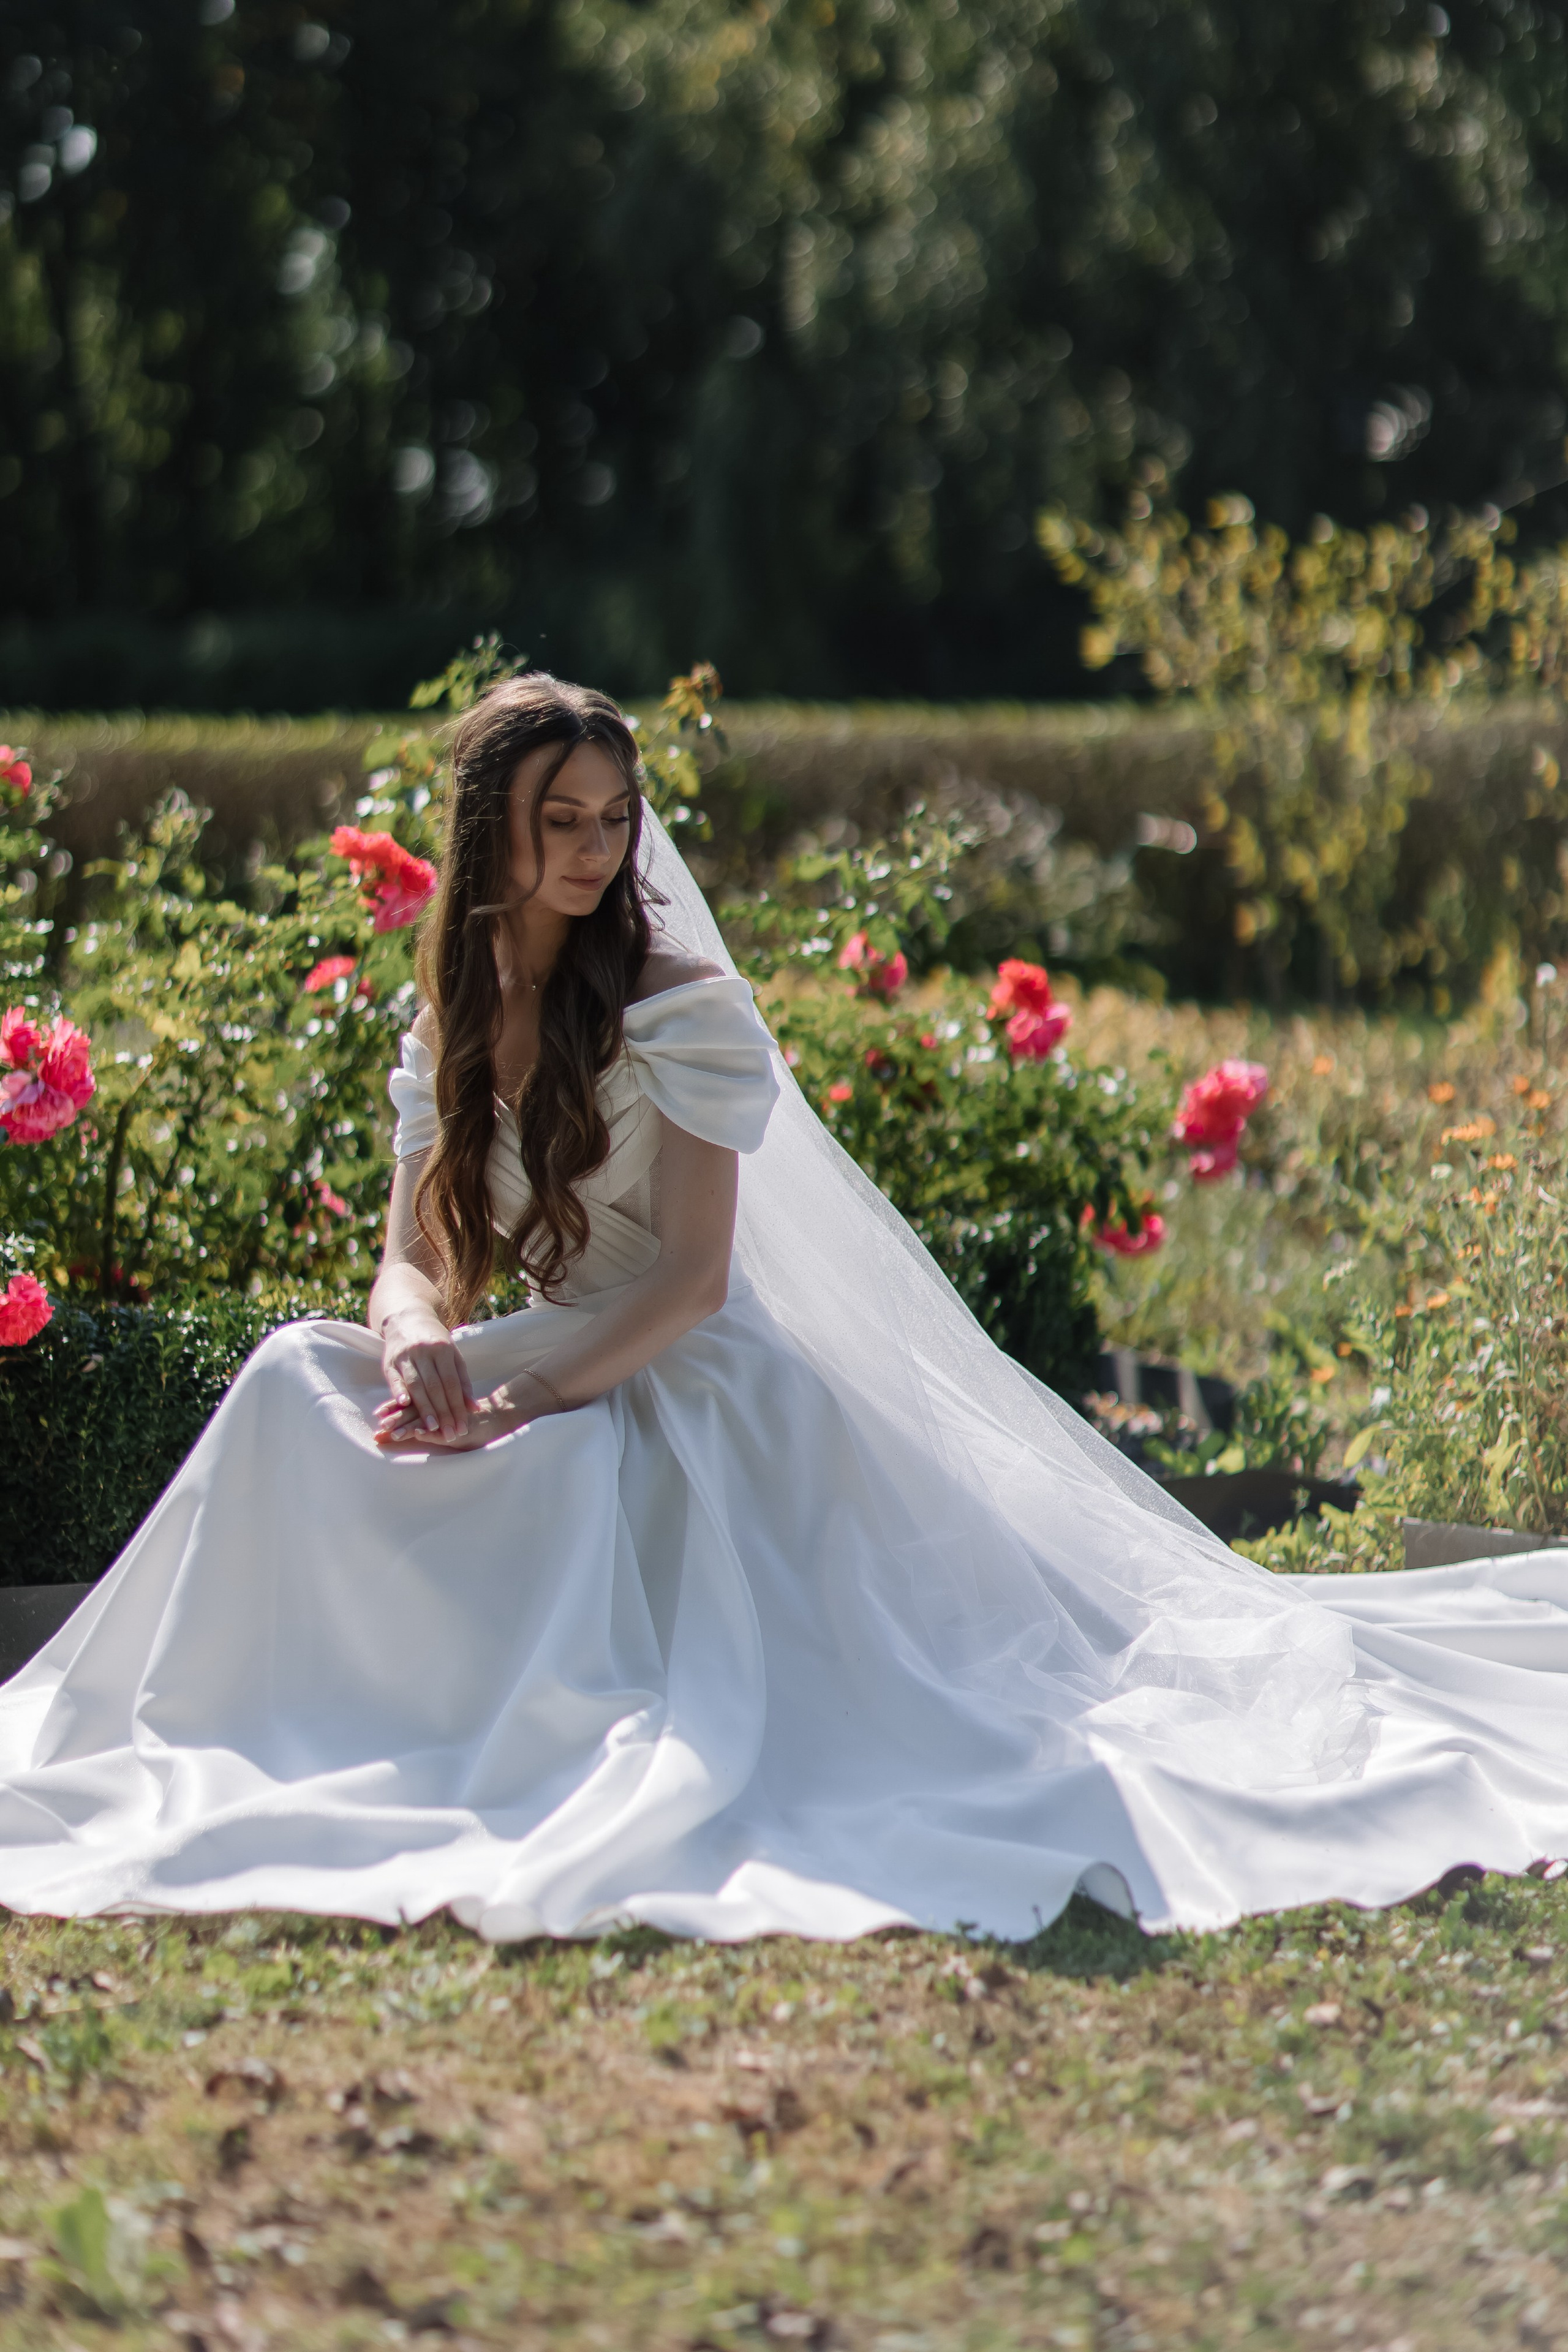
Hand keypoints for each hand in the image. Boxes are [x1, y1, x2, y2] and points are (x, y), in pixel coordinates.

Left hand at [374, 1381, 544, 1452]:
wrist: (501, 1415)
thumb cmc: (473, 1419)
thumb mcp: (452, 1412)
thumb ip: (431, 1414)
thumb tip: (409, 1421)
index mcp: (438, 1396)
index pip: (412, 1401)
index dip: (394, 1408)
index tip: (378, 1416)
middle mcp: (442, 1402)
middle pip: (414, 1408)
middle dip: (396, 1419)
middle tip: (379, 1429)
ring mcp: (450, 1413)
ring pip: (425, 1417)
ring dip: (406, 1426)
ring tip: (390, 1434)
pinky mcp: (460, 1424)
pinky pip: (441, 1427)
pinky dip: (427, 1430)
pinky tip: (417, 1434)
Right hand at [378, 1307, 476, 1441]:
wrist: (407, 1319)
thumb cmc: (435, 1342)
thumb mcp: (452, 1356)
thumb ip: (463, 1381)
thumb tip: (474, 1408)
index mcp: (444, 1350)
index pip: (452, 1383)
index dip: (458, 1406)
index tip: (462, 1426)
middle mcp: (425, 1352)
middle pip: (436, 1387)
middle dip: (444, 1413)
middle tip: (450, 1434)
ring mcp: (406, 1356)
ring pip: (417, 1384)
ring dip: (425, 1408)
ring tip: (433, 1428)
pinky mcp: (390, 1361)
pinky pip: (395, 1378)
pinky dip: (399, 1391)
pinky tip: (404, 1404)